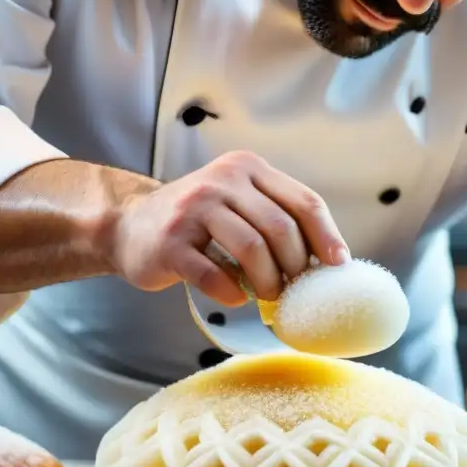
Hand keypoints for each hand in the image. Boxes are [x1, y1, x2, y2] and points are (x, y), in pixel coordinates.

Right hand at [110, 150, 349, 305]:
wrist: (128, 226)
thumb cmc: (195, 221)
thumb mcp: (237, 202)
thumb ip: (275, 216)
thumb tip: (326, 259)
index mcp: (246, 168)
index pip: (303, 201)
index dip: (327, 237)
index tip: (338, 266)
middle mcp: (221, 181)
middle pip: (281, 228)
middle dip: (296, 266)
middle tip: (295, 289)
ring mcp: (193, 210)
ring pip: (252, 249)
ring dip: (268, 282)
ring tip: (268, 296)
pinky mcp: (171, 244)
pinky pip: (214, 275)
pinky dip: (232, 293)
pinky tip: (235, 298)